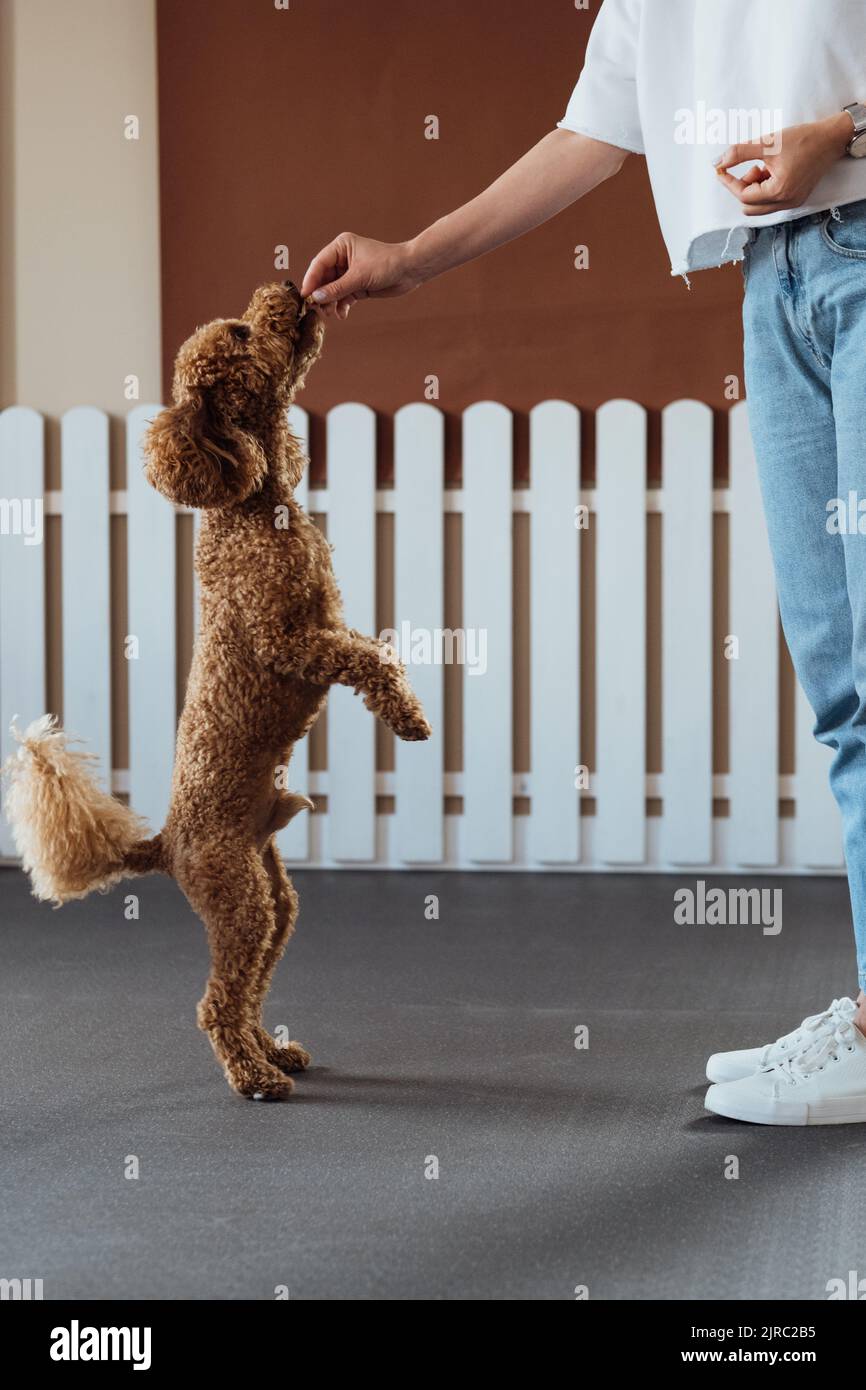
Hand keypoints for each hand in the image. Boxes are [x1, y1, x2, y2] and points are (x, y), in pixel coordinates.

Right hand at [300, 233, 421, 319]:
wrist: (410, 270)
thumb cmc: (386, 264)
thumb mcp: (359, 277)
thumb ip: (336, 289)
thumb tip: (316, 298)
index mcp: (341, 247)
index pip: (320, 264)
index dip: (311, 280)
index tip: (305, 296)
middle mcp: (343, 258)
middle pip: (324, 278)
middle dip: (321, 294)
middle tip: (316, 309)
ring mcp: (350, 273)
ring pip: (333, 289)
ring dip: (331, 302)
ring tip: (330, 313)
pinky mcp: (358, 285)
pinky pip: (344, 296)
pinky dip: (342, 306)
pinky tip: (341, 314)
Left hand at [713, 113, 851, 215]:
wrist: (831, 138)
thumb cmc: (803, 139)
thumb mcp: (768, 142)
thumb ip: (740, 152)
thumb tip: (719, 161)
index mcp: (779, 191)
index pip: (743, 195)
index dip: (728, 181)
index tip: (720, 168)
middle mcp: (786, 202)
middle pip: (749, 206)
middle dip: (742, 187)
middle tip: (750, 166)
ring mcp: (792, 202)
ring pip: (759, 205)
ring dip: (754, 187)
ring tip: (763, 165)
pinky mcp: (796, 197)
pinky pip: (771, 200)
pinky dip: (765, 187)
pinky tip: (771, 169)